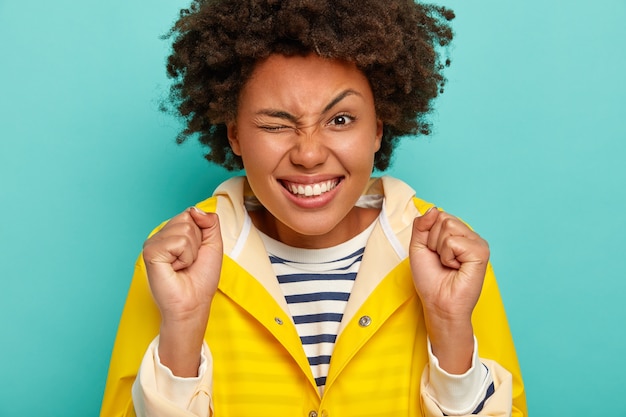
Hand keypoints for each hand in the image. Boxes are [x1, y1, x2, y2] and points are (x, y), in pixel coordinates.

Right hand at [142, 207, 222, 375]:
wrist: (193, 303)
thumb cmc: (201, 278)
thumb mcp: (213, 244)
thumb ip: (209, 222)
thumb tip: (195, 209)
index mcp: (172, 233)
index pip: (191, 213)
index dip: (202, 233)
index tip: (197, 252)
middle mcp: (160, 235)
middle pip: (187, 218)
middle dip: (197, 242)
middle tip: (189, 261)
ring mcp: (153, 243)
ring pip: (184, 229)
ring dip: (191, 251)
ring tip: (183, 266)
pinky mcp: (150, 252)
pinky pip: (178, 242)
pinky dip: (184, 257)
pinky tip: (176, 268)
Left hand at [409, 207, 488, 372]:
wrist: (438, 303)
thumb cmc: (430, 279)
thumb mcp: (418, 247)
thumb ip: (422, 225)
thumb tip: (433, 209)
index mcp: (458, 234)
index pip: (439, 215)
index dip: (428, 235)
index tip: (433, 253)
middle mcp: (470, 236)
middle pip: (443, 218)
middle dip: (433, 241)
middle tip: (441, 260)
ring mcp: (478, 243)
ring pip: (448, 227)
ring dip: (440, 249)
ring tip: (448, 264)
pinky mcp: (481, 253)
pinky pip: (454, 242)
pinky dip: (448, 256)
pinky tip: (455, 268)